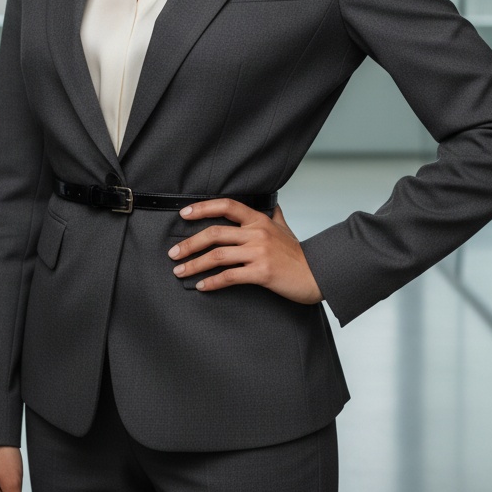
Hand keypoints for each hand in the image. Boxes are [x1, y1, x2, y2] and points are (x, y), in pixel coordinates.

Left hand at [168, 199, 322, 303]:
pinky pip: (229, 276)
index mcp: (260, 220)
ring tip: (180, 271)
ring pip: (217, 255)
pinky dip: (212, 282)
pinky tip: (201, 286)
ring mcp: (259, 252)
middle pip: (215, 233)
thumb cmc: (299, 254)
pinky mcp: (261, 272)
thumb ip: (275, 217)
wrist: (318, 274)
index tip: (184, 214)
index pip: (226, 206)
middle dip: (190, 243)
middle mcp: (257, 233)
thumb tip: (273, 205)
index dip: (203, 208)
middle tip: (173, 253)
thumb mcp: (286, 229)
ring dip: (194, 264)